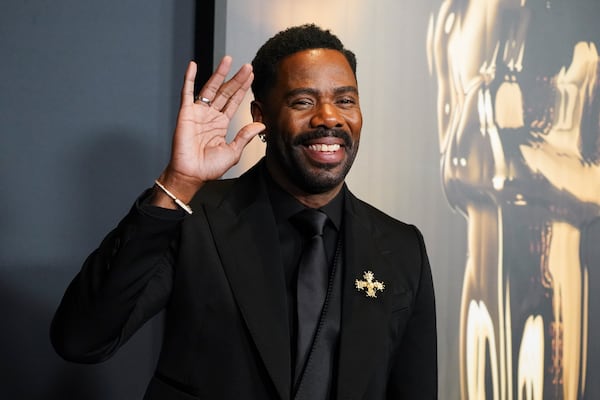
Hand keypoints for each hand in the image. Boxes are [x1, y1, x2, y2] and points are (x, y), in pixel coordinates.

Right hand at [154, 57, 264, 206]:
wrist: (191, 174)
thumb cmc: (208, 168)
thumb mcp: (233, 152)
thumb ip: (245, 136)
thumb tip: (260, 124)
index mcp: (221, 124)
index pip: (234, 102)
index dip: (242, 89)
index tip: (251, 76)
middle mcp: (210, 116)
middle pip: (225, 92)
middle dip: (236, 79)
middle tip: (247, 66)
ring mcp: (198, 113)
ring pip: (210, 88)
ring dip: (219, 74)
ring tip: (228, 60)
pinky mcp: (186, 113)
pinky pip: (187, 92)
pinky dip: (189, 78)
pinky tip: (193, 65)